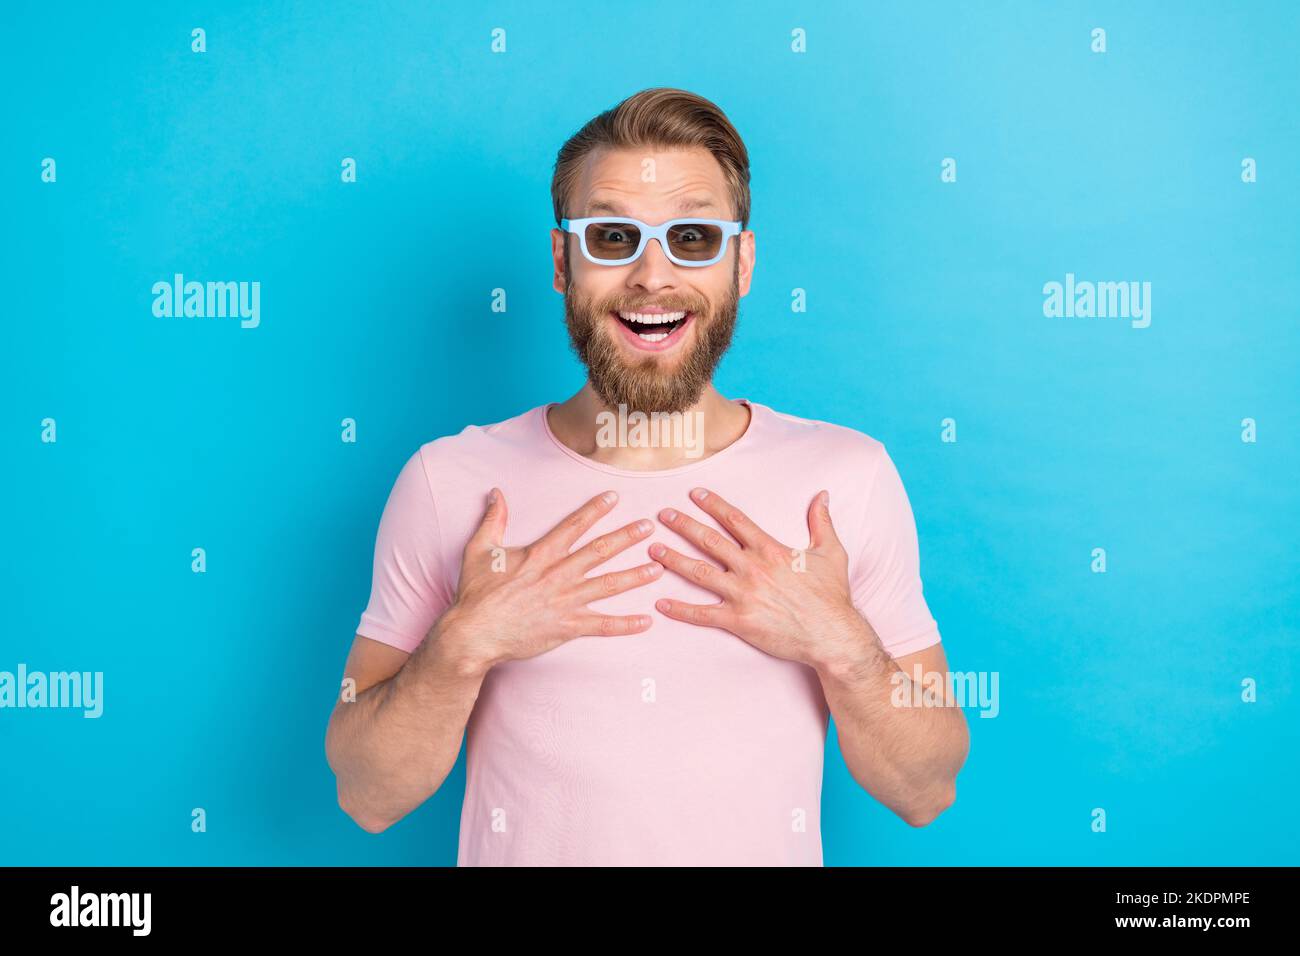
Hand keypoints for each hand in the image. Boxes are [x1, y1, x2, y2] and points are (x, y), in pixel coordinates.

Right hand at [439, 489, 662, 674]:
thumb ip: (493, 520)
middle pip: (600, 551)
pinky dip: (626, 625)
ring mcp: (565, 602)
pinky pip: (603, 626)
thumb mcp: (480, 550)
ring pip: (608, 585)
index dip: (595, 509)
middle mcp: (558, 575)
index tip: (615, 497)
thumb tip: (496, 494)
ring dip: (635, 576)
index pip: (574, 526)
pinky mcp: (567, 628)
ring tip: (658, 568)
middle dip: (627, 537)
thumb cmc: (476, 593)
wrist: (474, 633)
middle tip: (649, 527)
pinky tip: (647, 621)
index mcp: (541, 554)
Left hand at [649, 487, 871, 672]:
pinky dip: (680, 609)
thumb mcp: (831, 552)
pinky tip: (661, 603)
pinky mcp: (739, 621)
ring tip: (653, 550)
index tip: (694, 494)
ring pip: (700, 573)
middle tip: (663, 515)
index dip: (712, 504)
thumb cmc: (832, 595)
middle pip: (710, 541)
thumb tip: (822, 495)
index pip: (734, 520)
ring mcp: (743, 595)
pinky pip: (703, 614)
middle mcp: (752, 568)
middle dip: (684, 525)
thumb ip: (822, 522)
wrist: (833, 635)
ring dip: (674, 560)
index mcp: (769, 549)